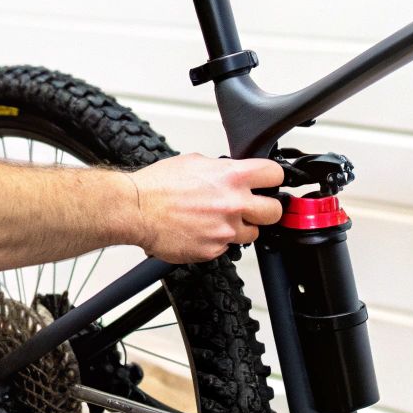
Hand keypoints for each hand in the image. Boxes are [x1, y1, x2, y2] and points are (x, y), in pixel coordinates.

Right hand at [124, 154, 284, 263]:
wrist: (137, 209)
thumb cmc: (159, 186)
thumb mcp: (196, 162)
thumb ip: (222, 169)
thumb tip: (234, 172)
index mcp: (232, 177)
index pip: (275, 176)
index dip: (274, 179)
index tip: (270, 183)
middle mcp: (233, 203)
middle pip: (274, 212)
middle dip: (266, 209)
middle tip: (254, 208)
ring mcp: (225, 230)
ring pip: (252, 234)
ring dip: (241, 227)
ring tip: (219, 220)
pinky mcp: (213, 250)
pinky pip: (226, 247)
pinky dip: (218, 240)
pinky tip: (202, 230)